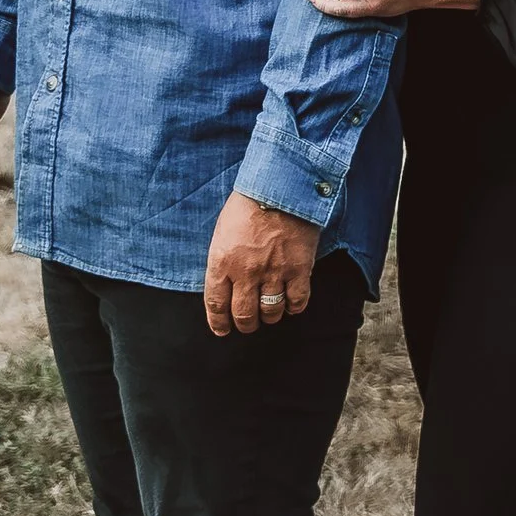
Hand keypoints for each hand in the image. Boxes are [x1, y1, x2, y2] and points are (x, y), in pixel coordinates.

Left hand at [204, 191, 320, 337]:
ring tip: (270, 313)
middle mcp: (246, 272)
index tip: (222, 329)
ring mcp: (274, 272)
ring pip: (271, 312)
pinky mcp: (299, 269)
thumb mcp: (223, 231)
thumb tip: (225, 284)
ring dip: (269, 317)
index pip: (216, 304)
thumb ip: (223, 260)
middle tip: (249, 323)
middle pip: (244, 314)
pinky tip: (291, 303)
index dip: (219, 323)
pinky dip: (294, 307)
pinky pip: (297, 301)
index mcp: (222, 261)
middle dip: (245, 324)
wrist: (281, 186)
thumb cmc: (248, 204)